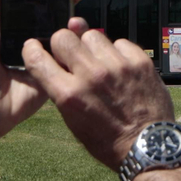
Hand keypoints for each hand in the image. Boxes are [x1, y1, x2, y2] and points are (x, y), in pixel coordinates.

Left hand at [0, 0, 90, 141]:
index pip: (30, 3)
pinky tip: (82, 35)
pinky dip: (75, 48)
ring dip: (73, 22)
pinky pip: (66, 59)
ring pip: (63, 35)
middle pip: (51, 16)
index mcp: (10, 26)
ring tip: (78, 12)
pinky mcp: (52, 73)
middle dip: (66, 0)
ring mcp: (43, 56)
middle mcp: (29, 38)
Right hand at [24, 26, 175, 169]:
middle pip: (63, 37)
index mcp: (69, 95)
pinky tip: (120, 68)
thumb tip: (55, 60)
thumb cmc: (108, 139)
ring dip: (92, 47)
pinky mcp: (139, 62)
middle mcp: (91, 76)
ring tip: (100, 64)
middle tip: (72, 56)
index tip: (36, 48)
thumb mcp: (73, 120)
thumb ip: (62, 89)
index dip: (32, 50)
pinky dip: (117, 53)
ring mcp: (117, 66)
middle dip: (63, 45)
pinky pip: (119, 42)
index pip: (37, 58)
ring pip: (92, 35)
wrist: (147, 145)